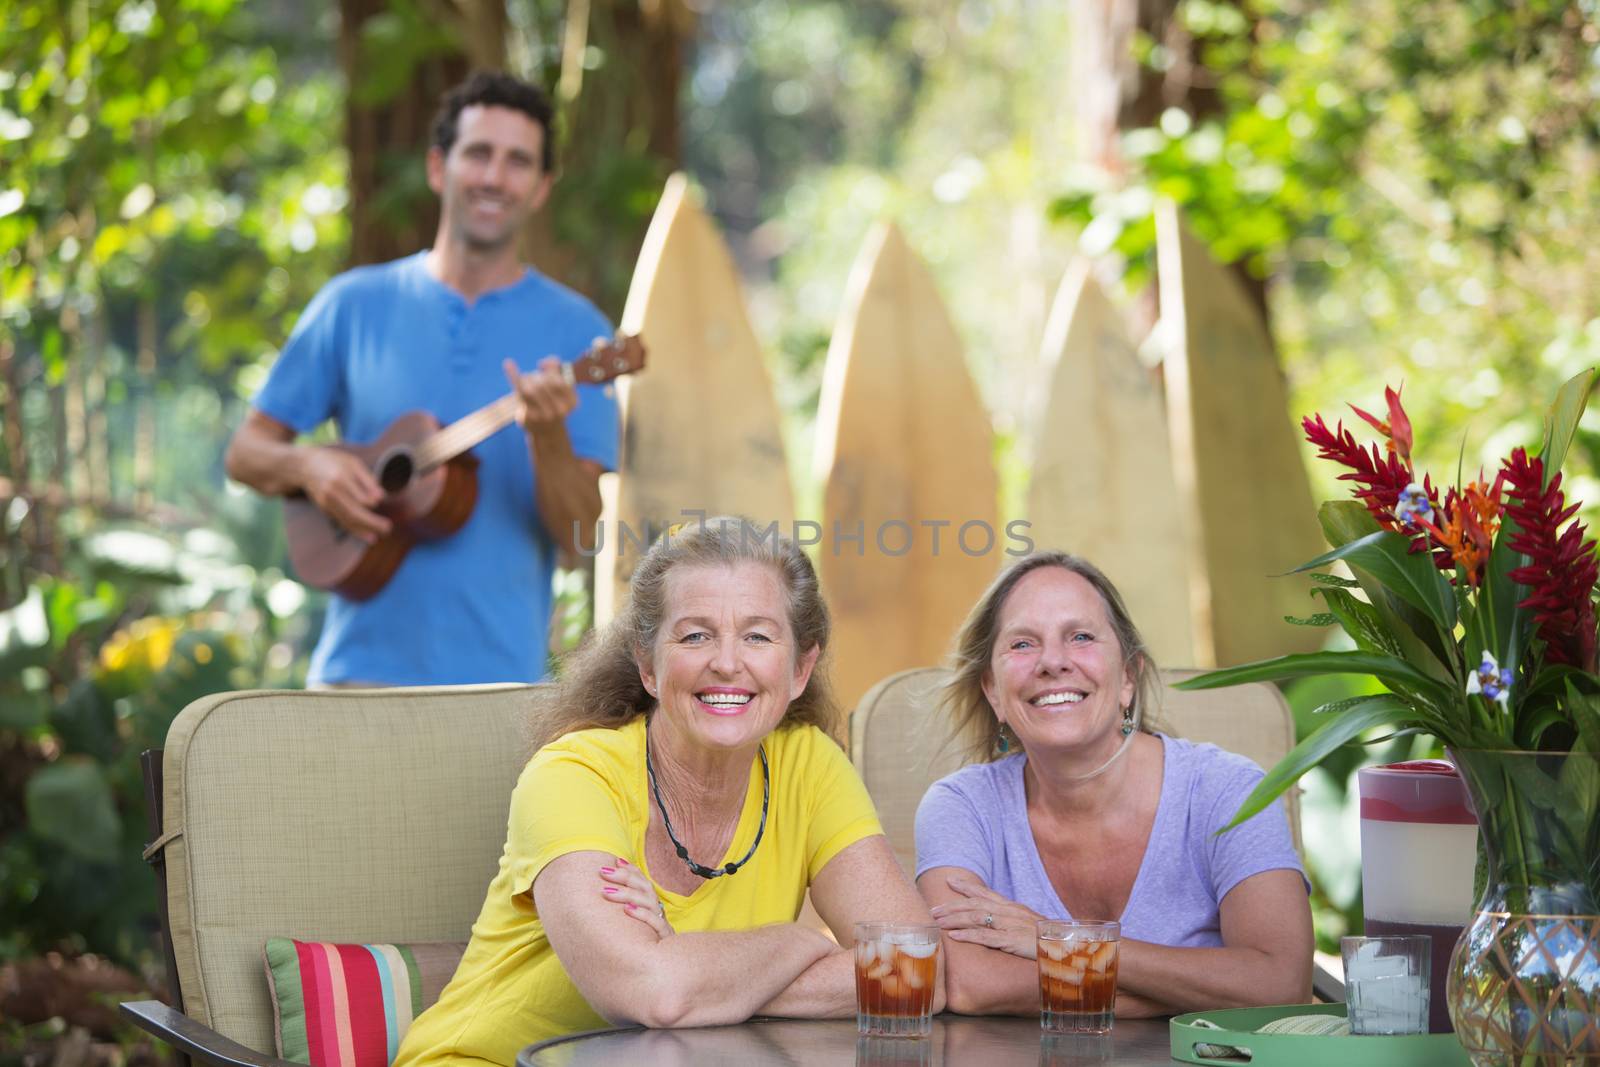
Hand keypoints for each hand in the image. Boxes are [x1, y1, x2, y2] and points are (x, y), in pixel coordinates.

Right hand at [301, 446, 391, 542]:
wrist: (305, 466)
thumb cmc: (335, 462)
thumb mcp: (353, 463)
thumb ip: (367, 479)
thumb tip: (381, 497)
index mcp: (342, 478)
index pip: (360, 496)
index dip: (372, 501)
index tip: (380, 501)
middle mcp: (332, 492)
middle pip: (354, 512)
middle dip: (372, 522)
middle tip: (388, 527)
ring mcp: (326, 502)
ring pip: (347, 520)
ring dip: (364, 530)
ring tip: (378, 537)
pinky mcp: (324, 509)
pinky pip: (342, 522)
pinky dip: (355, 530)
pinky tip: (367, 536)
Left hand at [503, 356, 576, 432]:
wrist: (547, 433)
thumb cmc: (554, 405)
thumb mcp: (560, 389)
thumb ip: (555, 372)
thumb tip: (545, 362)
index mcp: (572, 402)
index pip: (559, 379)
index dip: (549, 369)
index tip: (542, 364)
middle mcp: (560, 411)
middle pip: (544, 384)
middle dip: (537, 376)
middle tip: (533, 378)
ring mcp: (543, 416)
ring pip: (530, 389)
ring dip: (527, 378)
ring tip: (526, 379)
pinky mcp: (528, 418)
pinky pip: (519, 393)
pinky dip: (513, 376)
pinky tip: (509, 364)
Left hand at [599, 857, 673, 939]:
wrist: (665, 968)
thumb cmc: (646, 944)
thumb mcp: (637, 923)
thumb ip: (626, 908)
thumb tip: (602, 892)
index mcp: (652, 905)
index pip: (643, 881)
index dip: (631, 869)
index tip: (615, 861)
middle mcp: (658, 911)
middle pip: (644, 887)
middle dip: (623, 877)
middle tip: (603, 872)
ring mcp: (662, 924)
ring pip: (648, 902)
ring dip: (627, 894)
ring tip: (606, 892)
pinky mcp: (664, 938)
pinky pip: (655, 923)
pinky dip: (641, 915)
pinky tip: (627, 910)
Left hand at [929, 874, 1044, 958]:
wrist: (1070, 948)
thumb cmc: (1051, 941)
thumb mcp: (1033, 927)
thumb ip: (1017, 923)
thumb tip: (1001, 925)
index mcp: (1015, 908)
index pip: (987, 894)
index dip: (967, 887)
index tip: (950, 880)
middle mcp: (1010, 913)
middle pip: (976, 904)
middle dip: (953, 905)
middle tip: (934, 908)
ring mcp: (1011, 925)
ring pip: (976, 917)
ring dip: (954, 918)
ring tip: (938, 921)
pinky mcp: (1012, 941)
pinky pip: (985, 937)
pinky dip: (967, 935)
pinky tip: (953, 936)